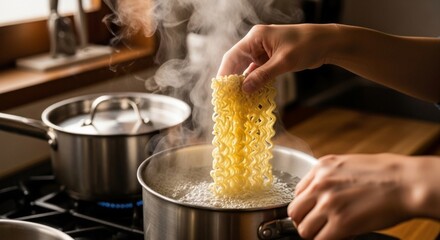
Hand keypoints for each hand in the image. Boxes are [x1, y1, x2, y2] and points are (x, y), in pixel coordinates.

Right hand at [217, 24, 337, 92]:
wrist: (327, 43)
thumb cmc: (306, 46)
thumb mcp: (283, 62)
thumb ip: (263, 75)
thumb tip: (245, 89)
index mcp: (255, 37)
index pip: (233, 56)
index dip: (224, 73)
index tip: (220, 90)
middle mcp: (256, 43)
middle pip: (237, 62)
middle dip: (232, 79)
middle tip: (226, 97)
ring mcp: (263, 51)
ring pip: (247, 68)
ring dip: (244, 82)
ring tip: (237, 98)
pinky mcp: (270, 59)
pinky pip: (257, 71)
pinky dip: (254, 81)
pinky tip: (251, 93)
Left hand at [287, 153, 439, 239]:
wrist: (405, 182)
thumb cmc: (384, 173)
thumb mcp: (347, 164)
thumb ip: (329, 178)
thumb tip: (319, 194)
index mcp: (321, 168)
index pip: (297, 193)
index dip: (305, 206)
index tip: (312, 212)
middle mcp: (320, 184)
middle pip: (295, 212)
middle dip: (304, 221)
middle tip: (316, 225)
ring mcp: (329, 204)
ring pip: (303, 229)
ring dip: (313, 234)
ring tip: (326, 232)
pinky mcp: (341, 223)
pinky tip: (337, 237)